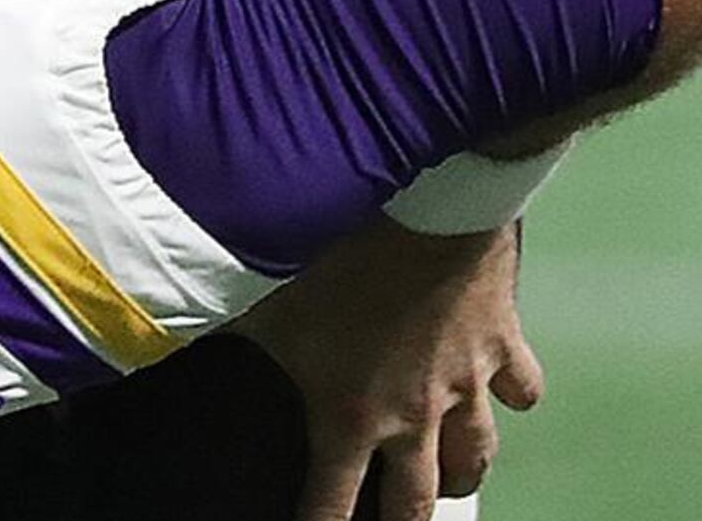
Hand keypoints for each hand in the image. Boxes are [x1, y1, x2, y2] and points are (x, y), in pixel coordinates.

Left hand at [226, 221, 545, 520]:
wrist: (430, 210)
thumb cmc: (349, 257)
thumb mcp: (278, 305)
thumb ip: (238, 337)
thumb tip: (179, 342)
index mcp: (352, 415)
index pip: (331, 504)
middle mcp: (414, 415)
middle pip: (417, 504)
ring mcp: (466, 385)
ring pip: (476, 458)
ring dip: (463, 472)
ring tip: (453, 475)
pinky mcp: (503, 348)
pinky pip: (522, 390)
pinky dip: (515, 395)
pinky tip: (507, 392)